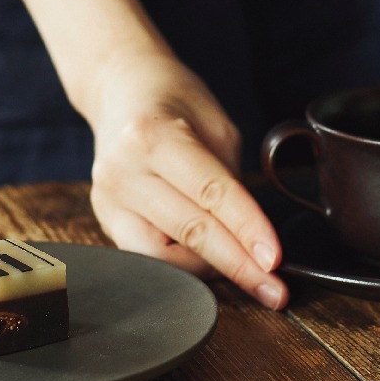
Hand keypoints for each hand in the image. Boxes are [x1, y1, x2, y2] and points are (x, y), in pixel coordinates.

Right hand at [84, 50, 287, 309]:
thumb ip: (230, 180)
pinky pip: (146, 257)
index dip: (247, 229)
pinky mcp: (104, 219)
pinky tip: (208, 262)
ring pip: (164, 256)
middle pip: (190, 231)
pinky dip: (182, 264)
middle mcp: (123, 170)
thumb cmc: (175, 102)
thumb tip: (250, 238)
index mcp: (153, 136)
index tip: (275, 259)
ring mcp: (108, 199)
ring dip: (210, 270)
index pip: (210, 193)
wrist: (121, 90)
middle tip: (274, 290)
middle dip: (238, 265)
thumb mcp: (217, 126)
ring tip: (245, 272)